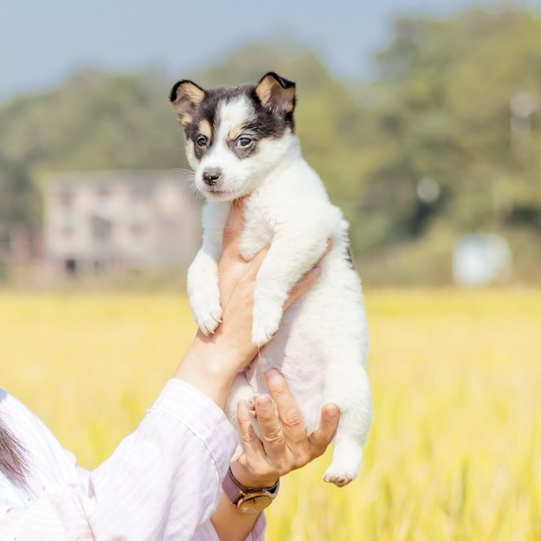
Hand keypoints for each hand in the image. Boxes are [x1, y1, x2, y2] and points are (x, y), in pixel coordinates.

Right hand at [208, 203, 331, 368]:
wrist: (214, 352)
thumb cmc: (218, 319)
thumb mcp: (218, 287)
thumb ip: (233, 267)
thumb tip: (247, 247)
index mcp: (225, 266)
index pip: (232, 229)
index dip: (243, 206)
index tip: (257, 188)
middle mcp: (238, 273)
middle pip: (262, 239)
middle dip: (281, 221)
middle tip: (304, 202)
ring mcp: (252, 290)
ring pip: (281, 262)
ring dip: (305, 250)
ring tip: (325, 235)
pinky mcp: (264, 309)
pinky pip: (289, 292)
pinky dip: (305, 280)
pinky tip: (319, 268)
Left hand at [231, 368, 339, 487]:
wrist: (259, 471)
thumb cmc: (282, 438)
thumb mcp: (295, 430)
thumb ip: (300, 409)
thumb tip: (294, 368)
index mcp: (314, 446)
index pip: (325, 434)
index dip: (329, 421)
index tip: (332, 405)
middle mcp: (300, 456)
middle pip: (293, 425)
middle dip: (283, 398)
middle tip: (273, 376)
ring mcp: (279, 463)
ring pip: (273, 435)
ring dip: (266, 414)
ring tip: (260, 397)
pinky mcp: (259, 466)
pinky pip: (251, 440)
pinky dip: (246, 421)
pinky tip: (242, 405)